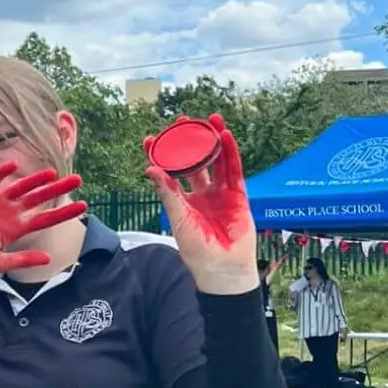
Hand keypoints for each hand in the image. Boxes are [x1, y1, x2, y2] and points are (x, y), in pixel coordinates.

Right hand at [0, 161, 86, 274]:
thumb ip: (20, 260)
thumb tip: (47, 259)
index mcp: (15, 229)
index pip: (45, 219)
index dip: (64, 212)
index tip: (84, 206)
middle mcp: (9, 212)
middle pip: (38, 199)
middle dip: (57, 189)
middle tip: (78, 179)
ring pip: (19, 187)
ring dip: (34, 180)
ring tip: (51, 173)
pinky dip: (1, 173)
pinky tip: (11, 166)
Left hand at [144, 114, 257, 293]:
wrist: (222, 268)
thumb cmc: (197, 250)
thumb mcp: (178, 218)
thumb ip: (167, 193)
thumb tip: (150, 169)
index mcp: (183, 200)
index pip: (169, 172)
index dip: (162, 156)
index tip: (150, 138)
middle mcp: (201, 194)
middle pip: (195, 161)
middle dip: (190, 142)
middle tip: (184, 121)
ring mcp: (220, 193)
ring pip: (217, 161)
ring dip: (214, 141)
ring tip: (209, 119)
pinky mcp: (238, 196)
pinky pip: (234, 169)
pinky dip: (231, 152)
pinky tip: (225, 135)